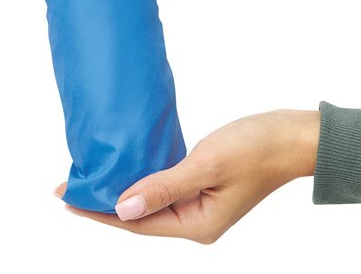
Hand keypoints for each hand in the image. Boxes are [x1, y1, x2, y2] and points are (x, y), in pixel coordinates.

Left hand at [56, 109, 320, 243]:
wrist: (295, 135)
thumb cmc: (258, 147)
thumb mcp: (207, 164)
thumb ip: (163, 187)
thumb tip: (121, 208)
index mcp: (196, 225)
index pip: (135, 222)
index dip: (98, 210)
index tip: (66, 195)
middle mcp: (196, 222)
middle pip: (140, 215)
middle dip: (106, 200)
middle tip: (72, 181)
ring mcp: (203, 205)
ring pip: (153, 199)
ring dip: (125, 187)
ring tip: (94, 173)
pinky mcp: (208, 186)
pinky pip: (168, 186)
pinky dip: (147, 176)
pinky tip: (132, 164)